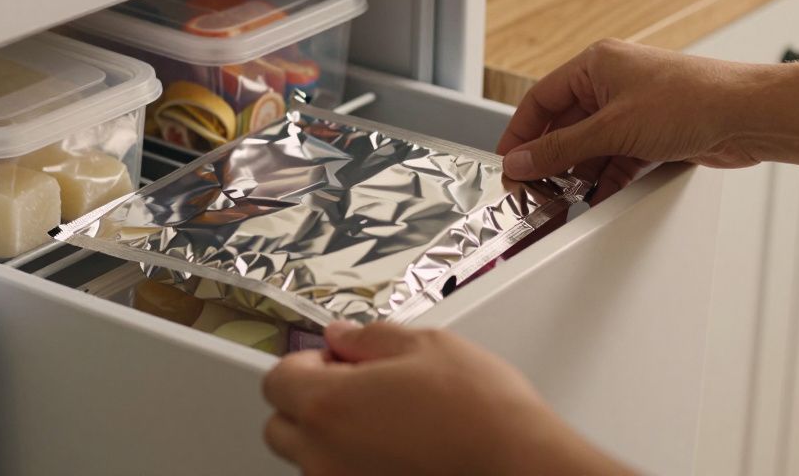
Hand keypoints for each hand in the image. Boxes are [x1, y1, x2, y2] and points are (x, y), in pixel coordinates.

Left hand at [261, 322, 630, 475]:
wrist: (521, 467)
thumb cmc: (482, 412)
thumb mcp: (426, 345)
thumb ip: (369, 338)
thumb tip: (341, 337)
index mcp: (328, 405)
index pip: (276, 380)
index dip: (305, 362)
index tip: (335, 359)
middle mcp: (325, 456)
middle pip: (281, 427)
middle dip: (308, 403)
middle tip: (354, 387)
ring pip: (311, 460)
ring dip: (330, 438)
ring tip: (384, 421)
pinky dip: (357, 465)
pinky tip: (398, 450)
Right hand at [497, 39, 757, 200]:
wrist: (749, 116)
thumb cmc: (693, 100)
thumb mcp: (613, 128)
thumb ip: (561, 149)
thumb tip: (522, 160)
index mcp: (596, 64)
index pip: (541, 99)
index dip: (521, 133)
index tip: (509, 162)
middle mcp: (613, 83)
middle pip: (565, 125)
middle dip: (551, 159)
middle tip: (535, 187)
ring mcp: (634, 109)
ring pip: (591, 145)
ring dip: (580, 172)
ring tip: (567, 197)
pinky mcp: (653, 133)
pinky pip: (617, 157)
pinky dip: (607, 178)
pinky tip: (598, 196)